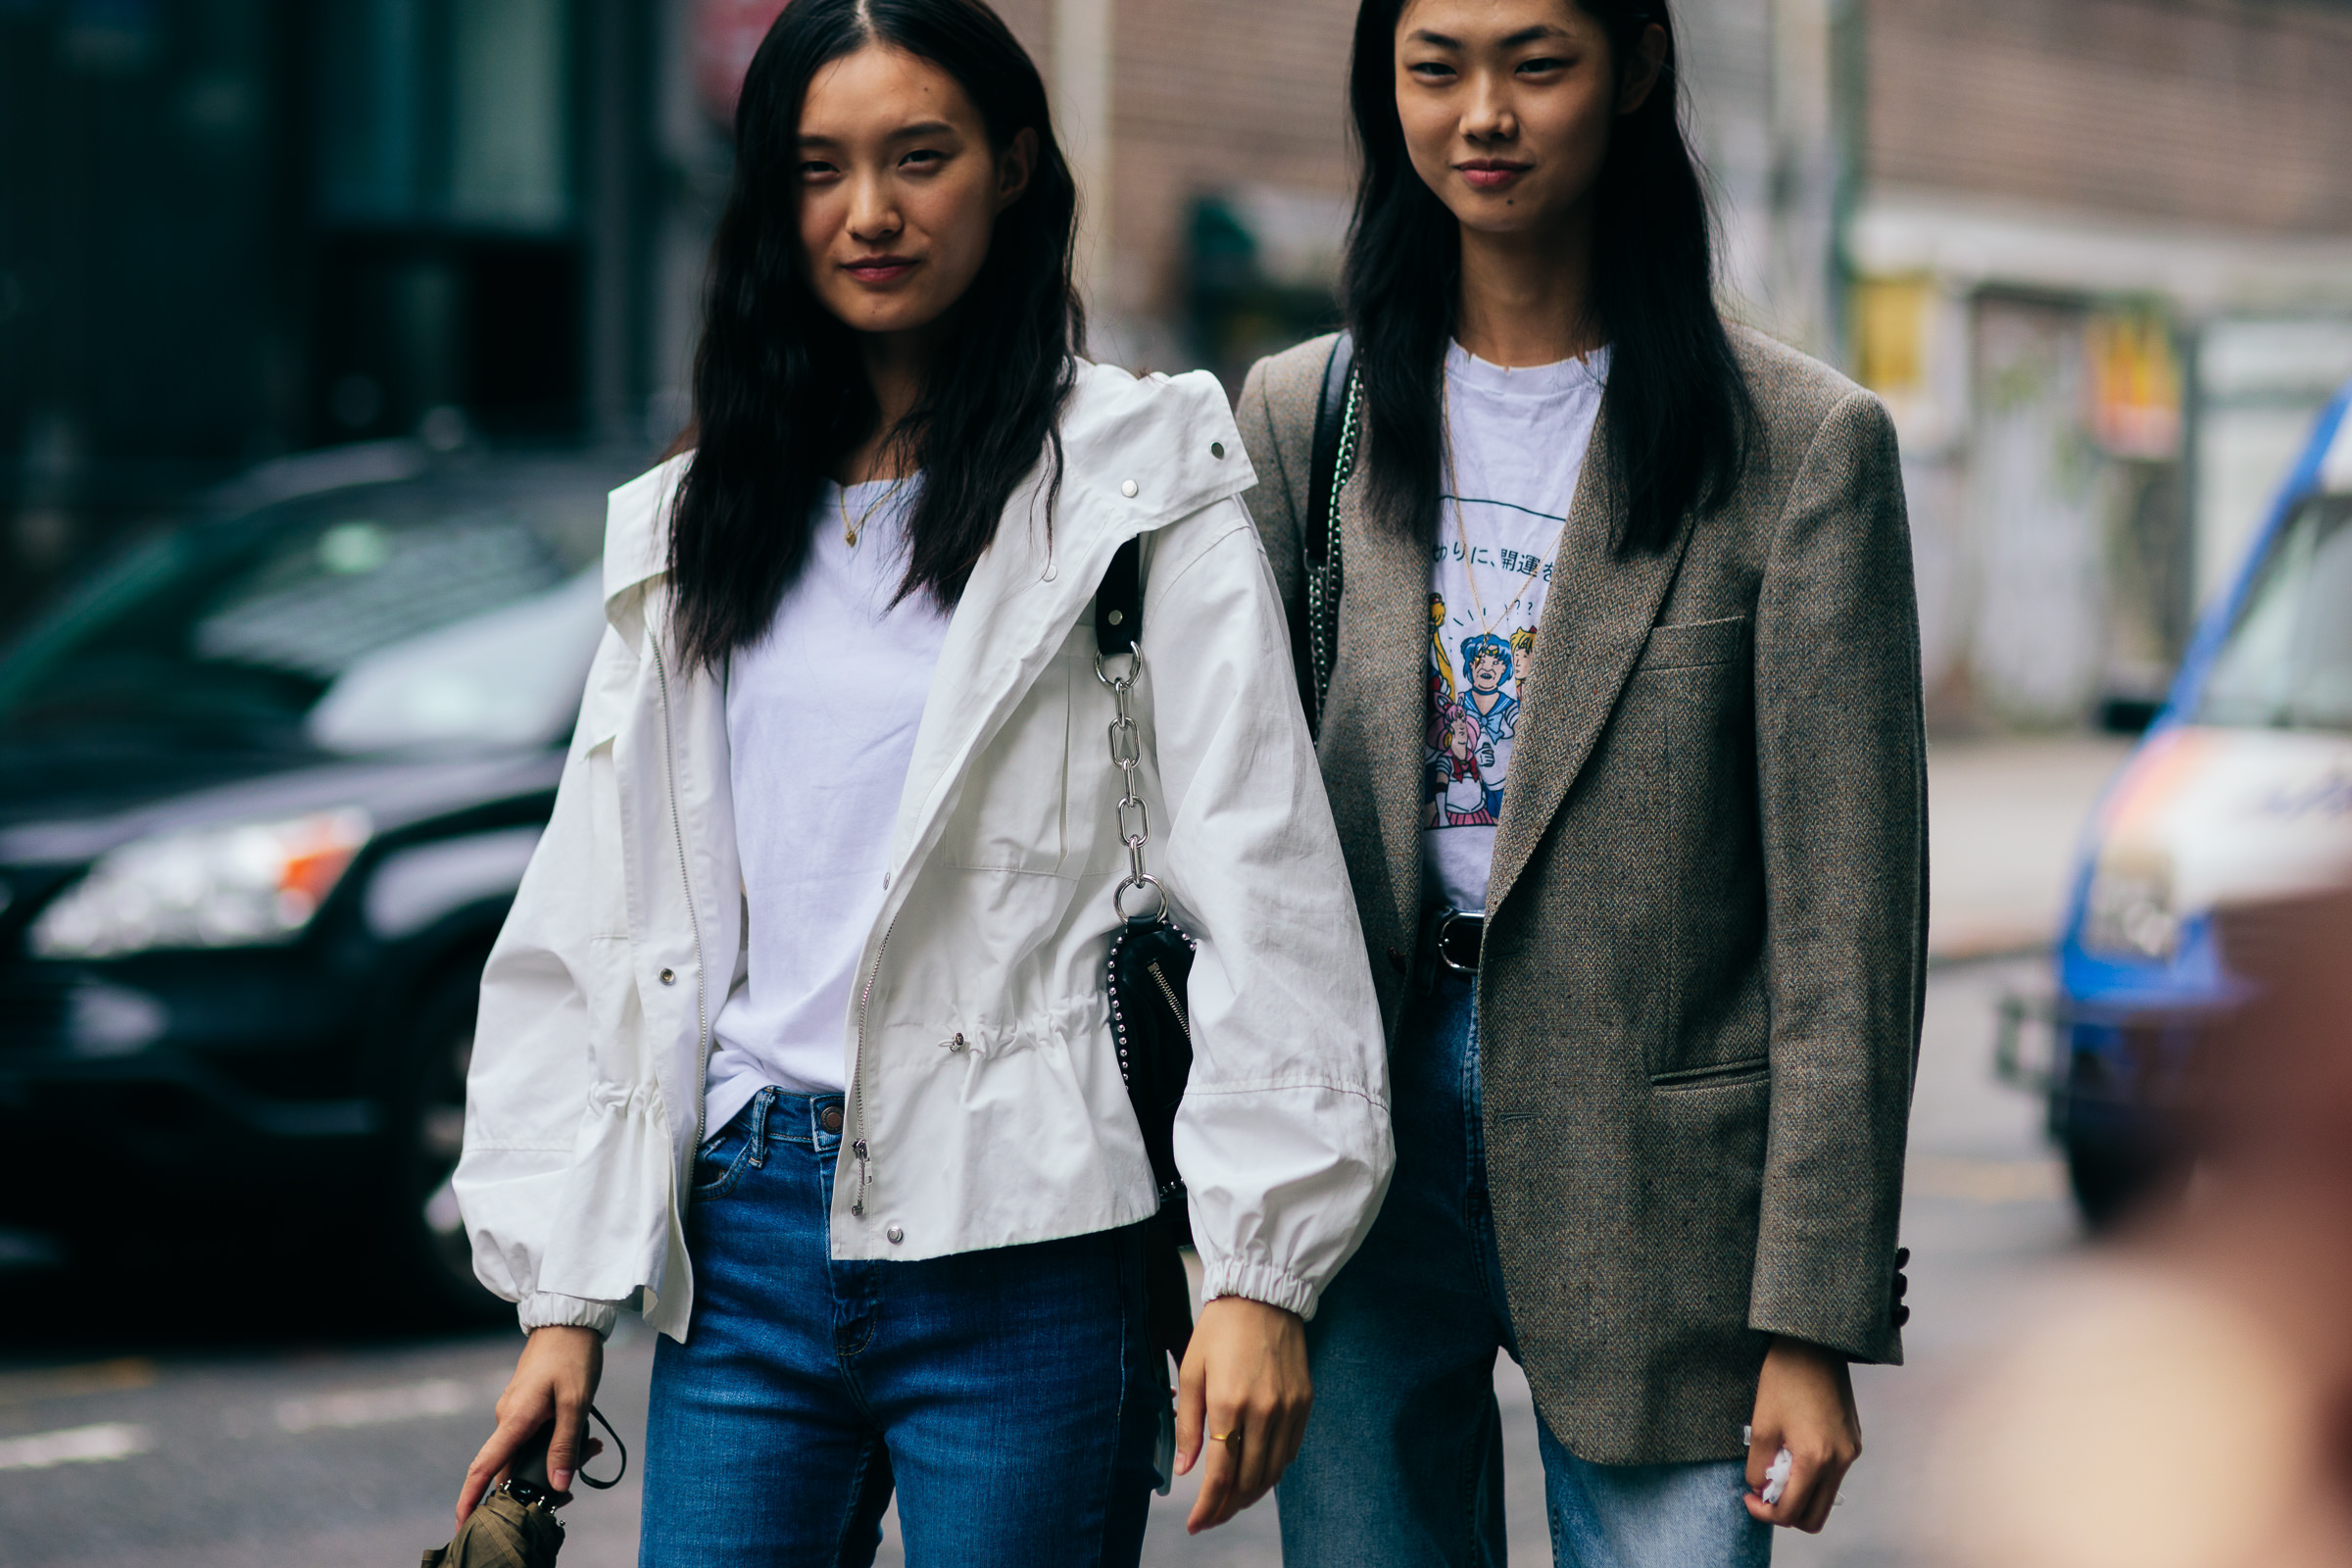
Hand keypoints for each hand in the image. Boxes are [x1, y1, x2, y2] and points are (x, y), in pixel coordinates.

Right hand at [457, 1326, 603, 1529]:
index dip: (470, 1499)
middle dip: (540, 1482)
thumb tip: (557, 1484)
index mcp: (513, 1420)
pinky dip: (557, 1442)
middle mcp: (507, 1419)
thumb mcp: (576, 1402)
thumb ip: (565, 1445)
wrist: (570, 1319)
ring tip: (591, 1449)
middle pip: (513, 1466)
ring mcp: (515, 1412)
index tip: (463, 1525)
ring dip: (556, 1459)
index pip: (483, 1467)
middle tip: (575, 1485)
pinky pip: (535, 1436)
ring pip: (528, 1452)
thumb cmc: (572, 1355)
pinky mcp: (526, 1406)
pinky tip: (586, 1438)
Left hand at [1173, 1296, 1311, 1533]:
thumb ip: (1188, 1423)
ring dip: (1252, 1494)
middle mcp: (1263, 1411)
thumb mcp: (1193, 1371)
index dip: (1207, 1507)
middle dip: (1228, 1507)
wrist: (1263, 1293)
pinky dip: (1273, 1470)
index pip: (1220, 1474)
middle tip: (1211, 1517)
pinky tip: (1257, 1473)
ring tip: (1232, 1501)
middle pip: (1249, 1481)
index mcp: (1228, 1403)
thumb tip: (1185, 1470)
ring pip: (1273, 1472)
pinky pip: (1291, 1450)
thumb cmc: (1220, 1329)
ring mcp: (1288, 1408)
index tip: (1196, 1524)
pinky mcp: (1305, 1402)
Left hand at [1744, 1336, 1859, 1531]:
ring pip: (1826, 1496)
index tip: (1749, 1497)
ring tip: (1775, 1470)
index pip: (1792, 1511)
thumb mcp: (1761, 1425)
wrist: (1814, 1345)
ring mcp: (1851, 1451)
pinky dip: (1813, 1477)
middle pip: (1816, 1515)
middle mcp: (1840, 1460)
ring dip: (1800, 1495)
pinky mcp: (1853, 1440)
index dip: (1765, 1513)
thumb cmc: (1783, 1379)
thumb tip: (1761, 1490)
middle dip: (1786, 1512)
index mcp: (1816, 1459)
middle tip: (1762, 1492)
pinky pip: (1834, 1475)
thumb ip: (1758, 1467)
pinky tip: (1792, 1453)